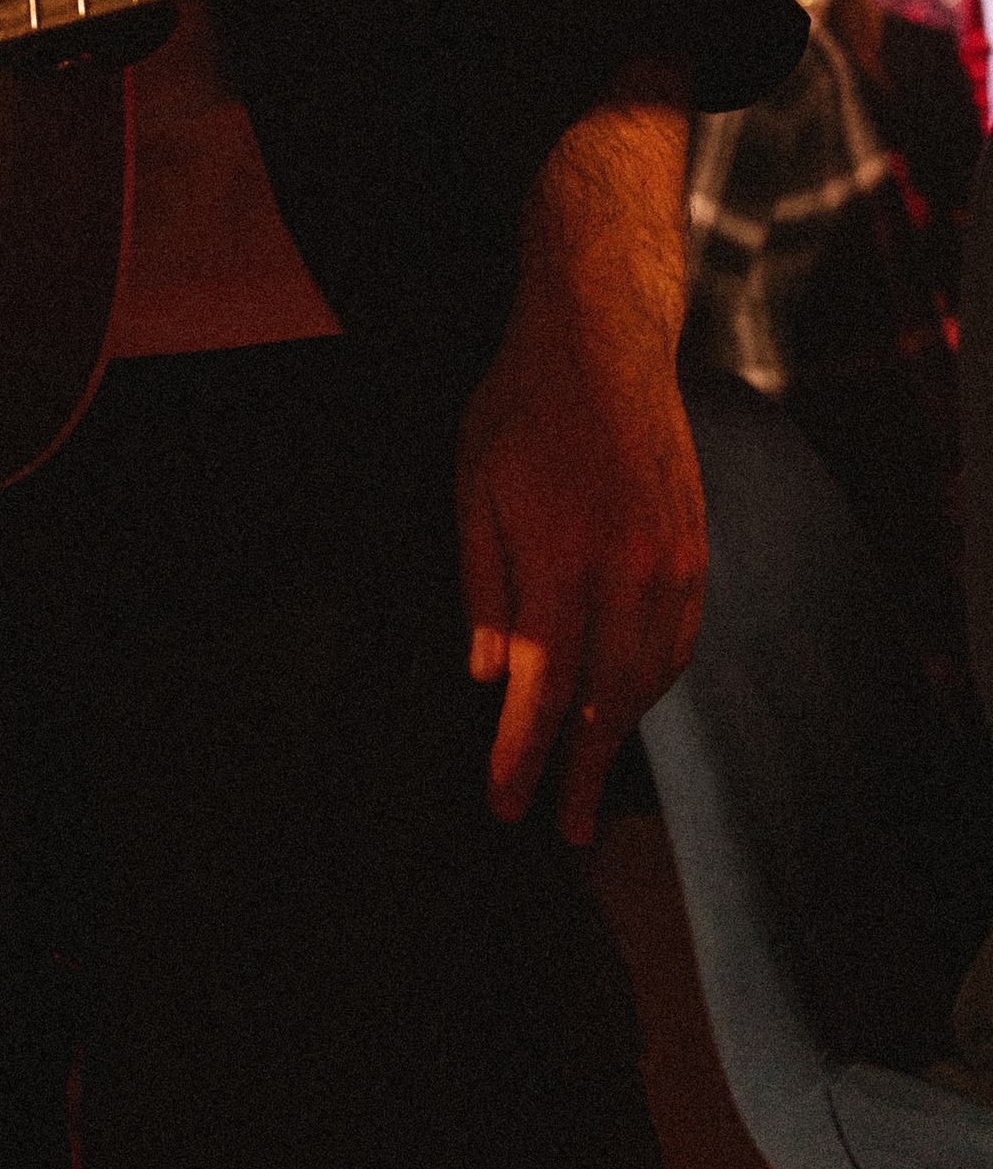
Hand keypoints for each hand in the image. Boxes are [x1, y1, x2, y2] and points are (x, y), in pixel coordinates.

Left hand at [457, 251, 703, 845]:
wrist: (603, 340)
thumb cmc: (520, 409)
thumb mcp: (472, 488)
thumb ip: (483, 587)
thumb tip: (488, 676)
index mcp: (562, 559)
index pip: (543, 686)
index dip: (523, 757)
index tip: (507, 809)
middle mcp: (628, 571)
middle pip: (608, 700)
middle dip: (583, 770)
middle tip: (566, 828)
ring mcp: (672, 562)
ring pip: (651, 677)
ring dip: (621, 730)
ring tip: (590, 770)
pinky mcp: (696, 549)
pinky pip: (681, 640)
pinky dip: (654, 682)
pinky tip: (629, 698)